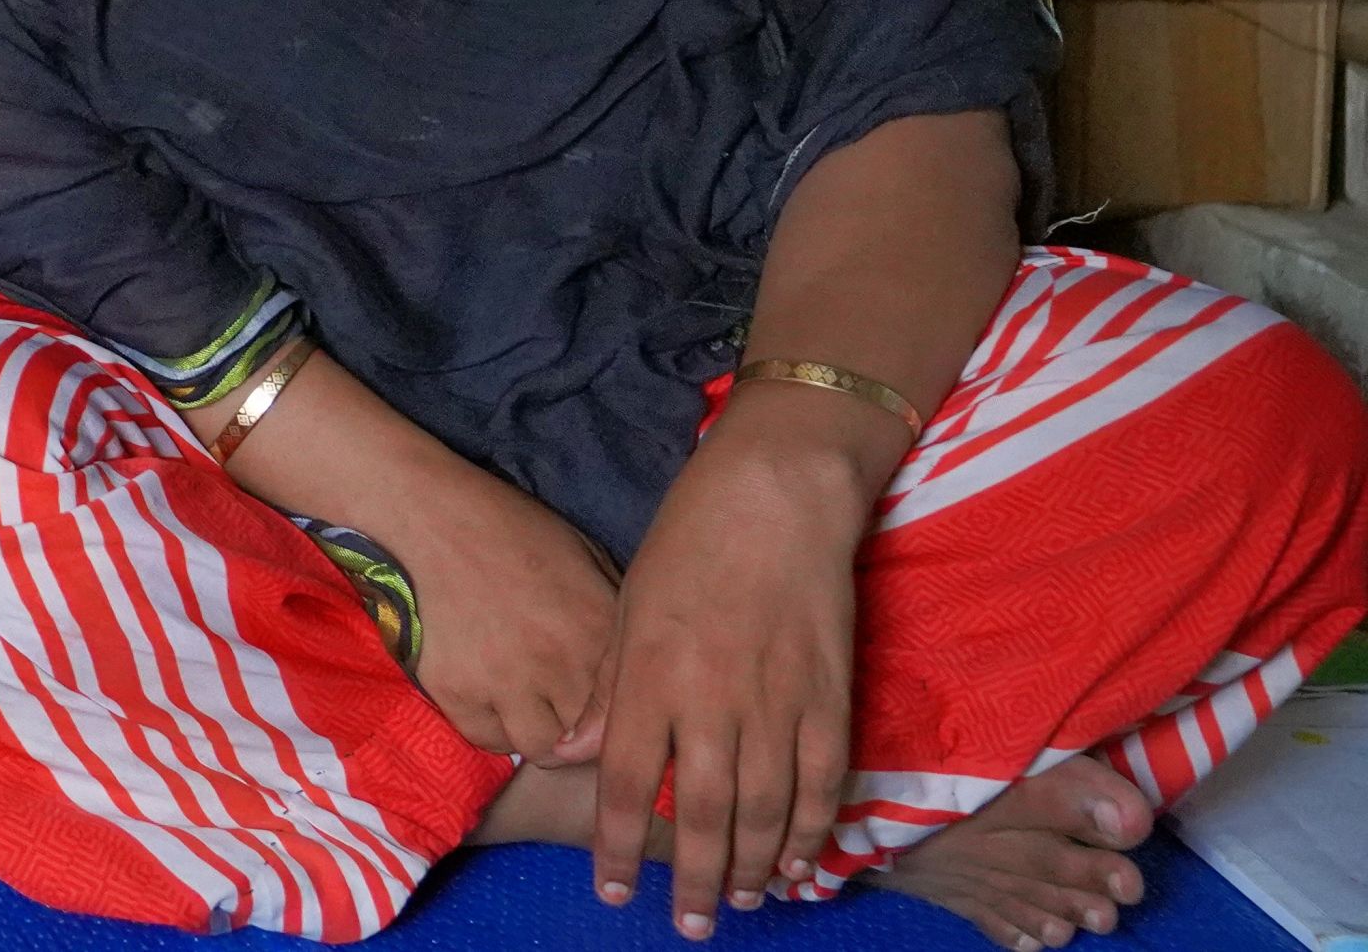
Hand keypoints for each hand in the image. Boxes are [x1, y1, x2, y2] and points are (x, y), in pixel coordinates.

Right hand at [393, 467, 621, 764]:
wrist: (434, 516)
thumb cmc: (516, 532)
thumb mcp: (587, 559)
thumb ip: (614, 620)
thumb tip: (630, 670)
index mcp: (596, 629)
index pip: (625, 710)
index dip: (616, 722)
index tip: (602, 717)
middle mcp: (557, 664)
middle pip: (587, 736)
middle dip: (580, 728)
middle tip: (565, 710)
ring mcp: (504, 681)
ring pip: (539, 747)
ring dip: (538, 733)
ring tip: (528, 708)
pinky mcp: (455, 689)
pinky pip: (486, 738)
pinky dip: (493, 727)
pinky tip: (491, 700)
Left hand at [589, 419, 875, 935]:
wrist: (773, 500)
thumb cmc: (686, 546)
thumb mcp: (626, 609)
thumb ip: (611, 690)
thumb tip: (580, 756)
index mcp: (650, 678)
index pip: (630, 784)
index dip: (621, 846)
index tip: (615, 891)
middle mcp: (711, 702)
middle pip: (705, 816)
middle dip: (695, 880)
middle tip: (690, 925)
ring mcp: (776, 704)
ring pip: (767, 812)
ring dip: (754, 867)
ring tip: (741, 902)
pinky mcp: (829, 699)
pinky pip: (821, 784)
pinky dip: (812, 830)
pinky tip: (799, 860)